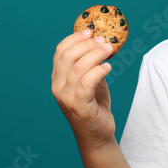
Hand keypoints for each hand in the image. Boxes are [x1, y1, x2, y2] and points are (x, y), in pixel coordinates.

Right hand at [51, 29, 117, 147]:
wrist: (97, 135)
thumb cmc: (94, 106)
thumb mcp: (91, 80)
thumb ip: (91, 64)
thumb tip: (100, 41)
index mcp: (58, 78)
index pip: (60, 51)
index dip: (75, 38)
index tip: (90, 32)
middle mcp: (57, 86)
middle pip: (68, 55)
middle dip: (88, 44)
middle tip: (104, 41)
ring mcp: (66, 97)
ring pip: (79, 67)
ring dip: (96, 54)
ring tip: (109, 50)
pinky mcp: (78, 106)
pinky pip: (87, 82)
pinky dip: (99, 71)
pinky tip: (108, 68)